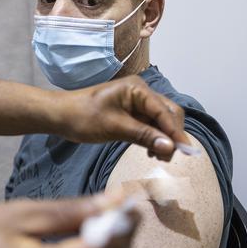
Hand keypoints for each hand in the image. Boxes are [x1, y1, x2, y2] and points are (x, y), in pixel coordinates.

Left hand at [53, 75, 188, 159]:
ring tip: (159, 157)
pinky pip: (150, 124)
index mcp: (137, 89)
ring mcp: (136, 102)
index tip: (185, 152)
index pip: (165, 111)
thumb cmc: (83, 117)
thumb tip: (170, 147)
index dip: (176, 132)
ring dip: (164, 138)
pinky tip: (151, 151)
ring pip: (161, 120)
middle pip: (168, 113)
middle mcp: (140, 92)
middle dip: (172, 135)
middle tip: (169, 158)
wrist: (61, 115)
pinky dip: (154, 137)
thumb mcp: (115, 127)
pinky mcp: (131, 112)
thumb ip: (144, 135)